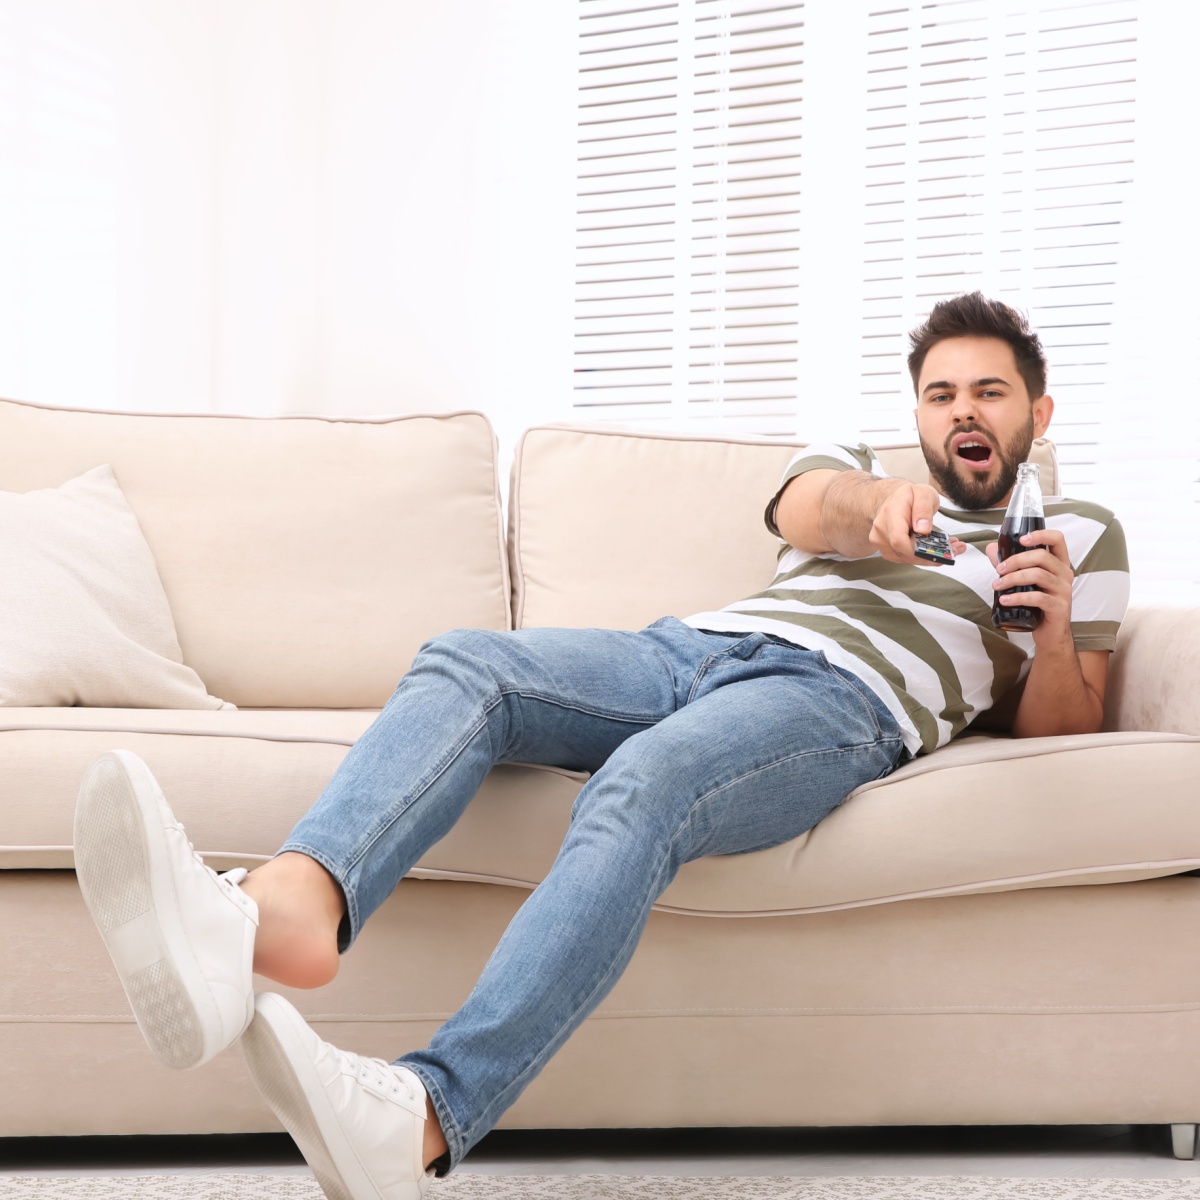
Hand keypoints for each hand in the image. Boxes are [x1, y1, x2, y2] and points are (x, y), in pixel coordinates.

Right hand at [869, 482, 968, 566]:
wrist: (895, 499)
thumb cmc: (910, 496)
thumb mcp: (923, 494)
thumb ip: (923, 509)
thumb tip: (922, 529)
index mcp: (890, 513)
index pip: (898, 539)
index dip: (916, 550)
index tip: (937, 550)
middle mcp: (882, 529)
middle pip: (903, 553)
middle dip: (930, 556)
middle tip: (955, 549)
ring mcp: (881, 541)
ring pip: (906, 559)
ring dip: (929, 558)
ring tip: (951, 549)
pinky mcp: (887, 550)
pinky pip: (905, 559)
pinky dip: (922, 557)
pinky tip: (937, 550)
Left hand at [986, 528, 1073, 646]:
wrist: (1050, 632)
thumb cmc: (1037, 603)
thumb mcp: (1025, 580)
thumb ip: (1010, 564)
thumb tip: (991, 548)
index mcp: (1059, 563)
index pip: (1057, 539)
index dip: (1041, 534)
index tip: (1021, 539)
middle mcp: (1065, 573)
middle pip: (1042, 556)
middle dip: (1016, 560)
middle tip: (998, 569)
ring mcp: (1064, 590)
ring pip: (1038, 575)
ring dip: (1012, 579)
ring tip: (996, 585)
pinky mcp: (1059, 607)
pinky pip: (1038, 597)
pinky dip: (1017, 597)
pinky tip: (1004, 600)